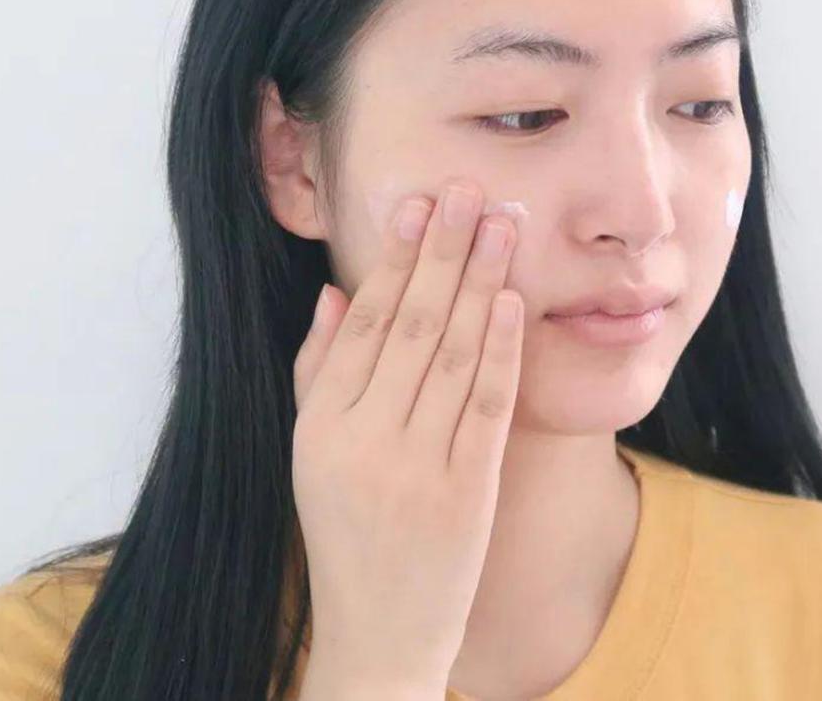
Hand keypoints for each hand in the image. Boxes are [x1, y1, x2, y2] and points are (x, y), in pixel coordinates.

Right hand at [291, 176, 523, 688]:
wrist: (381, 630)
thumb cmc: (345, 530)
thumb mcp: (310, 454)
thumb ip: (317, 371)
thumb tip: (334, 290)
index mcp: (319, 428)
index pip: (361, 325)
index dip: (394, 259)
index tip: (418, 204)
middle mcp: (363, 442)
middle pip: (409, 326)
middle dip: (442, 251)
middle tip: (467, 191)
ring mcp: (416, 468)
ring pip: (451, 355)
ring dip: (478, 282)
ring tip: (498, 224)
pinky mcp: (467, 492)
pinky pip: (485, 406)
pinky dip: (500, 348)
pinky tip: (511, 299)